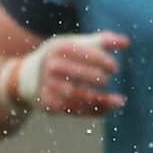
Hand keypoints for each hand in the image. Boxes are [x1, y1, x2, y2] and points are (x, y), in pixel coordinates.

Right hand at [1, 32, 127, 115]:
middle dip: (98, 79)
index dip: (103, 61)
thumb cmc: (61, 57)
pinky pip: (72, 110)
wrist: (26, 77)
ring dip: (100, 100)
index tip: (114, 69)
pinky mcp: (47, 104)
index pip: (84, 53)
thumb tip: (126, 43)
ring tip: (118, 102)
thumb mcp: (77, 44)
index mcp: (59, 47)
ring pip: (76, 96)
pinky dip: (92, 111)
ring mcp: (47, 86)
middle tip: (106, 82)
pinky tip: (107, 109)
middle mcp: (50, 66)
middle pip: (79, 75)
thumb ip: (102, 42)